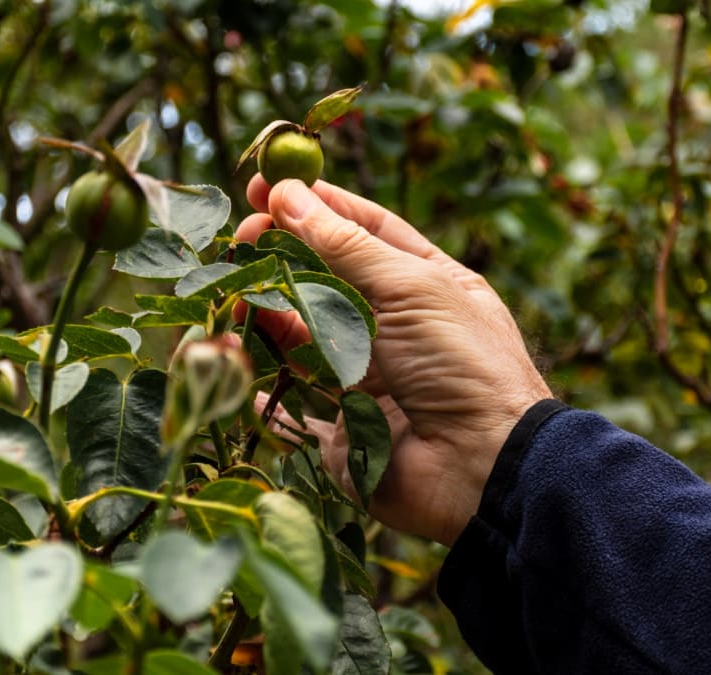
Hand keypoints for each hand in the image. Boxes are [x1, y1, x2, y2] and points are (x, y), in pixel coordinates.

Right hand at [236, 176, 551, 544]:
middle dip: (282, 254)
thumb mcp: (411, 286)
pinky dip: (260, 377)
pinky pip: (290, 398)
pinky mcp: (340, 426)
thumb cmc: (461, 362)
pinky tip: (231, 350)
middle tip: (241, 238)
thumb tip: (287, 193)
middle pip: (325, 279)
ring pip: (301, 333)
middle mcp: (396, 326)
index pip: (366, 231)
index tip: (267, 184)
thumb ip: (344, 245)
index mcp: (427, 283)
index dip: (318, 206)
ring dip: (265, 308)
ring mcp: (367, 376)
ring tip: (234, 288)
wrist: (479, 467)